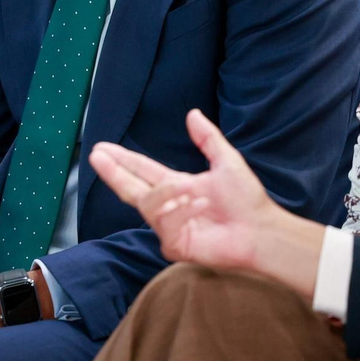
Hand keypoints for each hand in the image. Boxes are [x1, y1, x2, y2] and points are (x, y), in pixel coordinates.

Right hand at [90, 109, 325, 299]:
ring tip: (194, 193)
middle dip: (115, 172)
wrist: (261, 231)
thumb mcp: (227, 161)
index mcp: (177, 186)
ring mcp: (170, 228)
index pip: (143, 171)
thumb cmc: (247, 200)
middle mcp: (169, 207)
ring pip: (150, 205)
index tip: (102, 149)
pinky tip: (200, 208)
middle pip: (132, 189)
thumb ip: (208, 138)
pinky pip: (165, 226)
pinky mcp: (176, 246)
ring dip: (169, 195)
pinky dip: (181, 213)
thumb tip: (192, 113)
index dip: (123, 161)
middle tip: (97, 156)